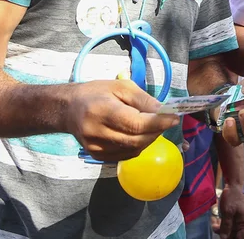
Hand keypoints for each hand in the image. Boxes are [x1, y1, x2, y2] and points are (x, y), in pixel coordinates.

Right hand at [62, 79, 177, 161]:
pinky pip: (126, 155)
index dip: (158, 123)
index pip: (135, 124)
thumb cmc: (96, 93)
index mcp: (101, 111)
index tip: (174, 118)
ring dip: (149, 139)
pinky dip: (138, 145)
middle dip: (157, 131)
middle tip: (167, 121)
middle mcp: (96, 133)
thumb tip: (164, 112)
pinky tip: (140, 134)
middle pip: (136, 140)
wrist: (68, 109)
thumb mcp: (121, 86)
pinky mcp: (97, 156)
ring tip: (153, 126)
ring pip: (133, 149)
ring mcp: (95, 148)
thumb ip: (143, 100)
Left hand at [217, 183, 243, 238]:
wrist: (234, 183)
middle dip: (223, 233)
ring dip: (221, 228)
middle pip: (234, 234)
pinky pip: (227, 222)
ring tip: (213, 223)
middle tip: (215, 228)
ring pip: (229, 229)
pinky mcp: (234, 214)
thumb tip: (224, 238)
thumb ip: (226, 226)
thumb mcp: (228, 212)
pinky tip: (215, 219)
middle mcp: (243, 222)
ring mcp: (238, 218)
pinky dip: (221, 223)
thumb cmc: (233, 196)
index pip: (241, 238)